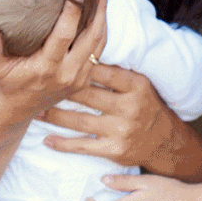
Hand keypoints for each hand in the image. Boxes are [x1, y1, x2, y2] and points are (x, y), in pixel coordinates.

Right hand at [0, 0, 106, 121]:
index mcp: (46, 68)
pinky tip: (98, 18)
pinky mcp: (83, 81)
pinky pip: (98, 54)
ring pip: (98, 45)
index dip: (73, 12)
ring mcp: (77, 79)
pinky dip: (100, 35)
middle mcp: (66, 74)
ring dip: (103, 21)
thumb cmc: (3, 83)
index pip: (64, 35)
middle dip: (98, 12)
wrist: (15, 110)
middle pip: (91, 38)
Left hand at [41, 63, 193, 171]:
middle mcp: (128, 107)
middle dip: (59, 89)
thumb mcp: (139, 84)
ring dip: (54, 116)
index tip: (56, 59)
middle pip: (86, 94)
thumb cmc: (145, 106)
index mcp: (136, 85)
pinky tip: (46, 139)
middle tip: (37, 83)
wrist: (165, 142)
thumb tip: (84, 50)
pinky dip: (62, 144)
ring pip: (79, 120)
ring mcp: (120, 130)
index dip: (77, 64)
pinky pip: (82, 146)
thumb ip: (116, 72)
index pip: (102, 70)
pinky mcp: (114, 150)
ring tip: (36, 110)